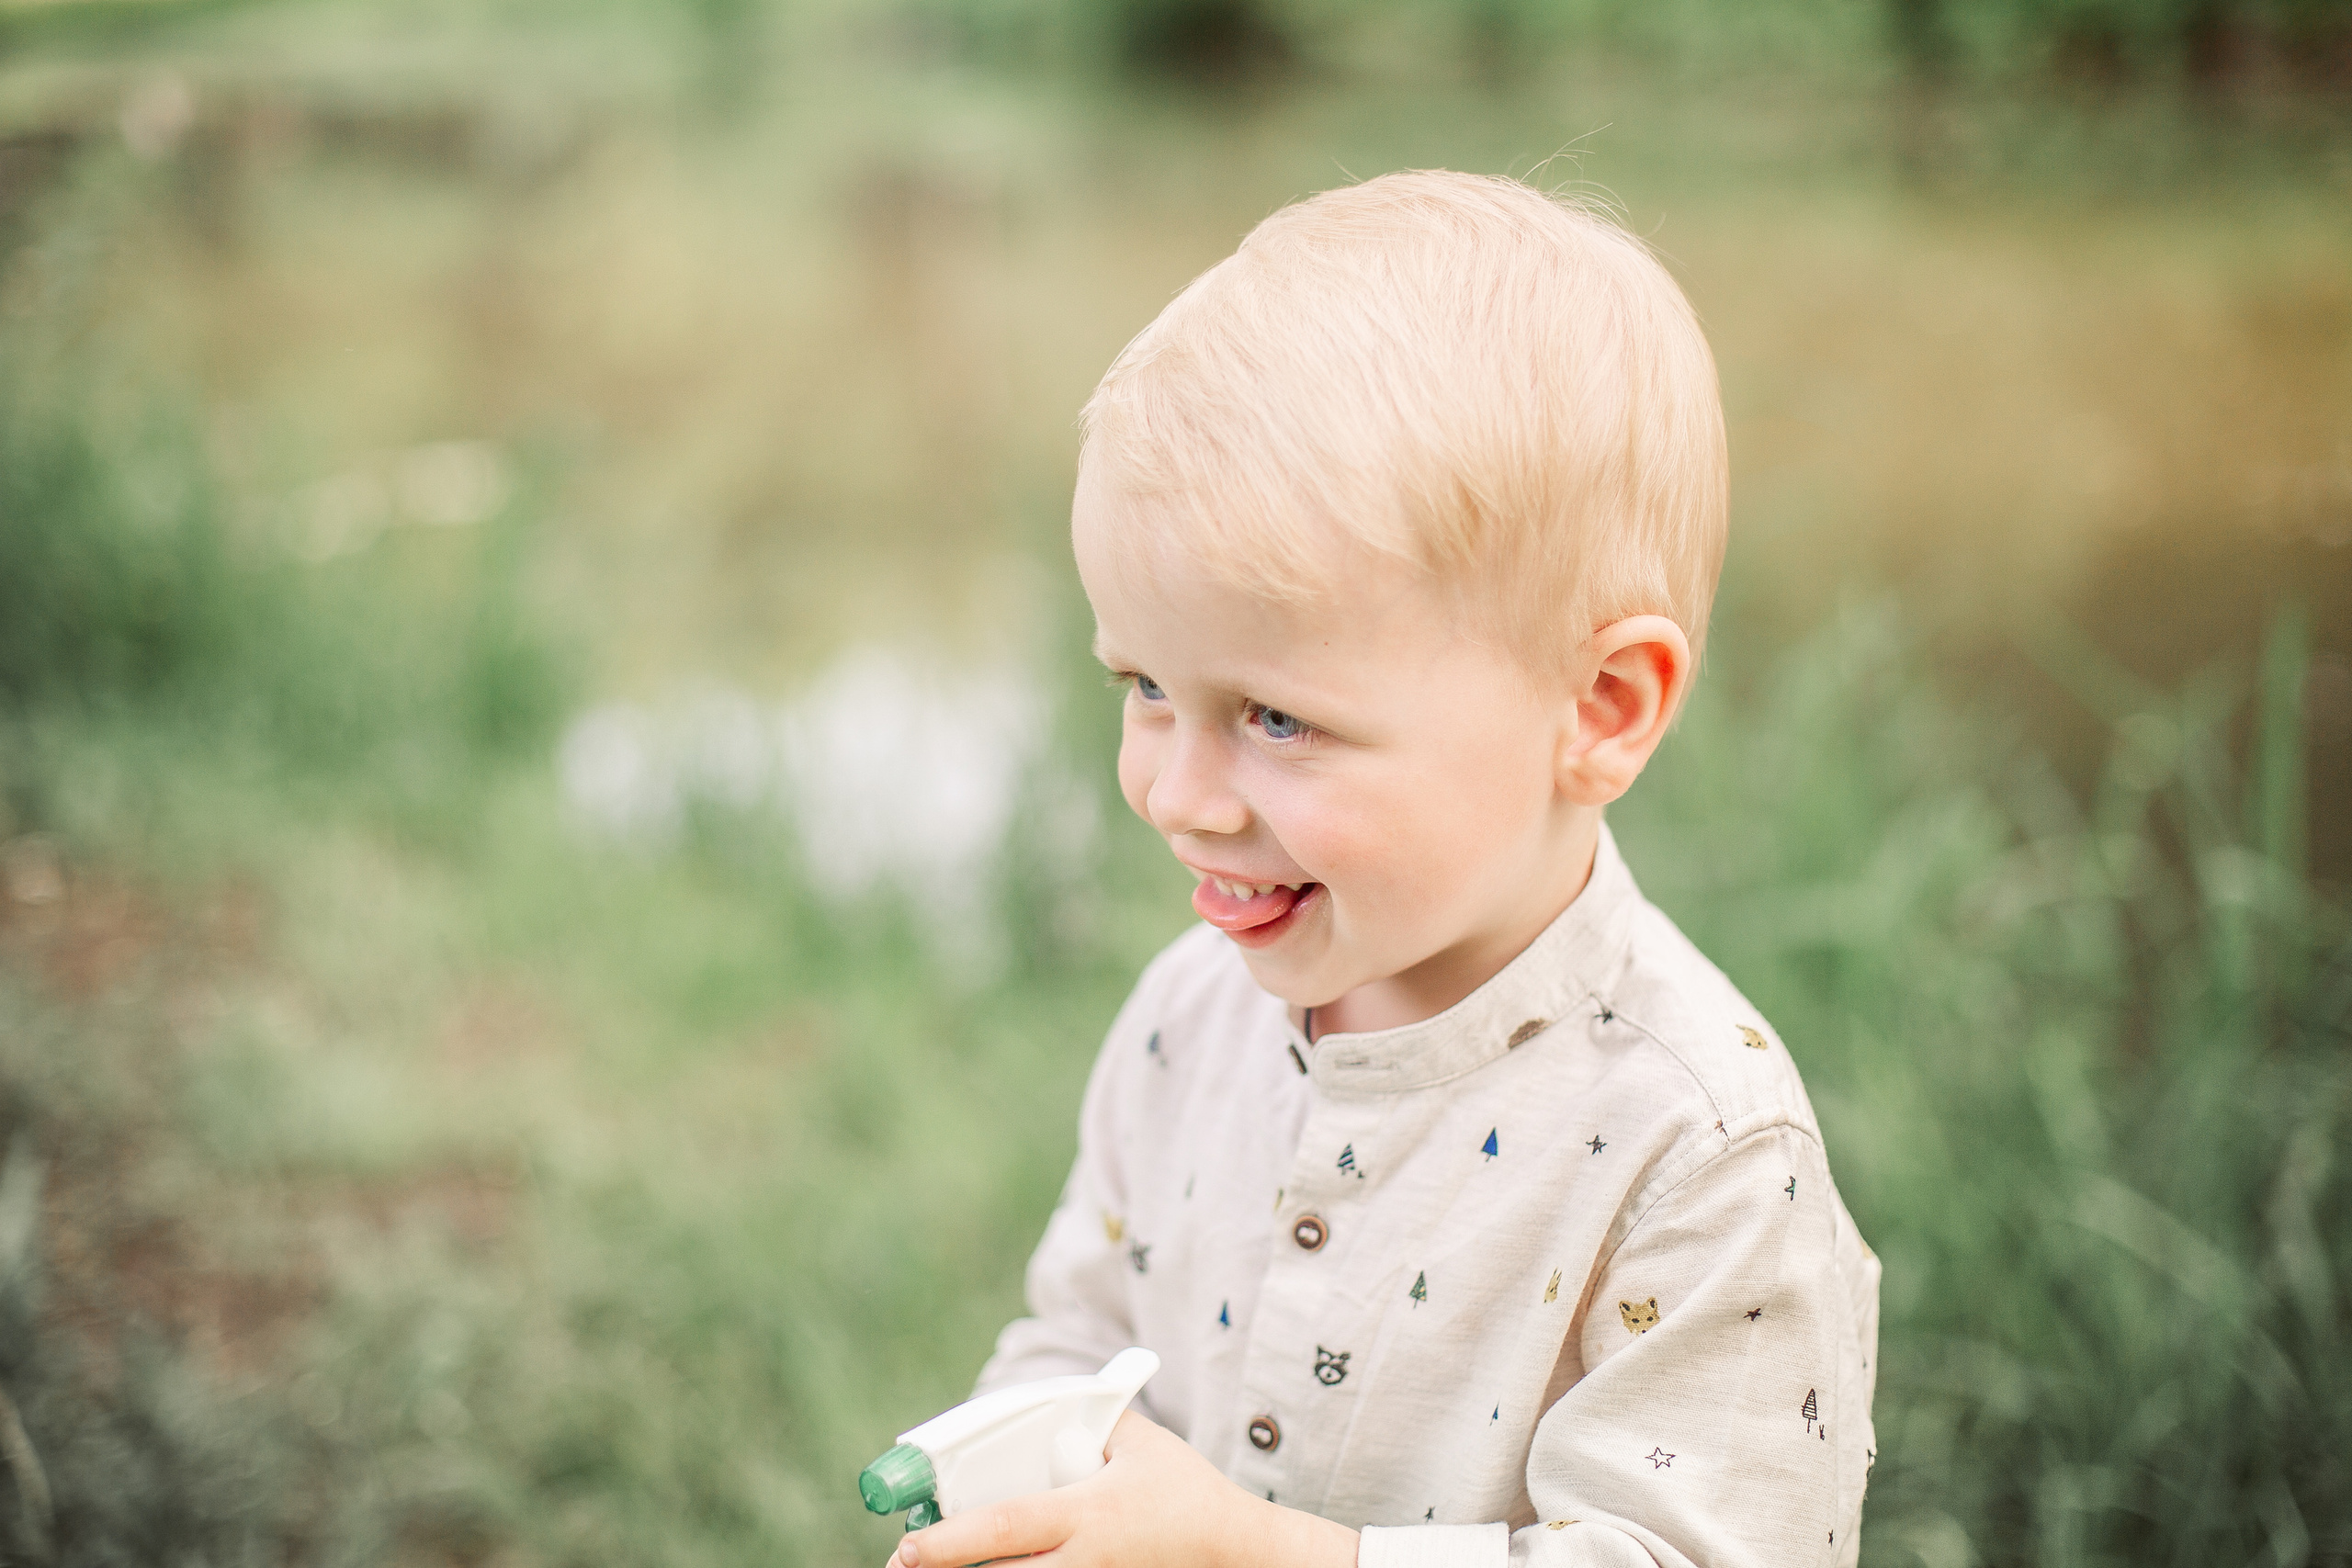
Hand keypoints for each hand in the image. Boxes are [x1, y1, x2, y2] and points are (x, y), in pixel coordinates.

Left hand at [889, 1410, 1358, 1567]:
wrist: (1239, 1553)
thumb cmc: (1189, 1494)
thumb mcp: (1142, 1444)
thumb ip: (1092, 1418)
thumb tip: (1043, 1402)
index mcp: (1089, 1514)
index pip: (1005, 1528)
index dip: (950, 1540)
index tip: (907, 1544)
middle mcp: (1085, 1562)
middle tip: (905, 1563)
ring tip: (944, 1561)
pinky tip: (990, 1564)